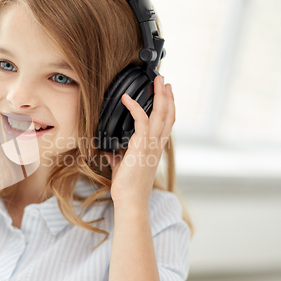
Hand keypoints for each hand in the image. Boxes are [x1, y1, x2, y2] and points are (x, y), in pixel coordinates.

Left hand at [103, 75, 174, 207]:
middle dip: (166, 95)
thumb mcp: (123, 167)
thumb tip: (111, 151)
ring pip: (161, 114)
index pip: (167, 123)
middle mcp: (158, 145)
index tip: (165, 93)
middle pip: (168, 114)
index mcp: (156, 148)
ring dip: (160, 95)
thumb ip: (120, 156)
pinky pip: (142, 121)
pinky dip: (135, 107)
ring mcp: (152, 145)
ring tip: (157, 81)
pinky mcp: (142, 146)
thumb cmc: (127, 187)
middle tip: (163, 80)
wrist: (130, 200)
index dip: (168, 106)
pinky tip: (127, 98)